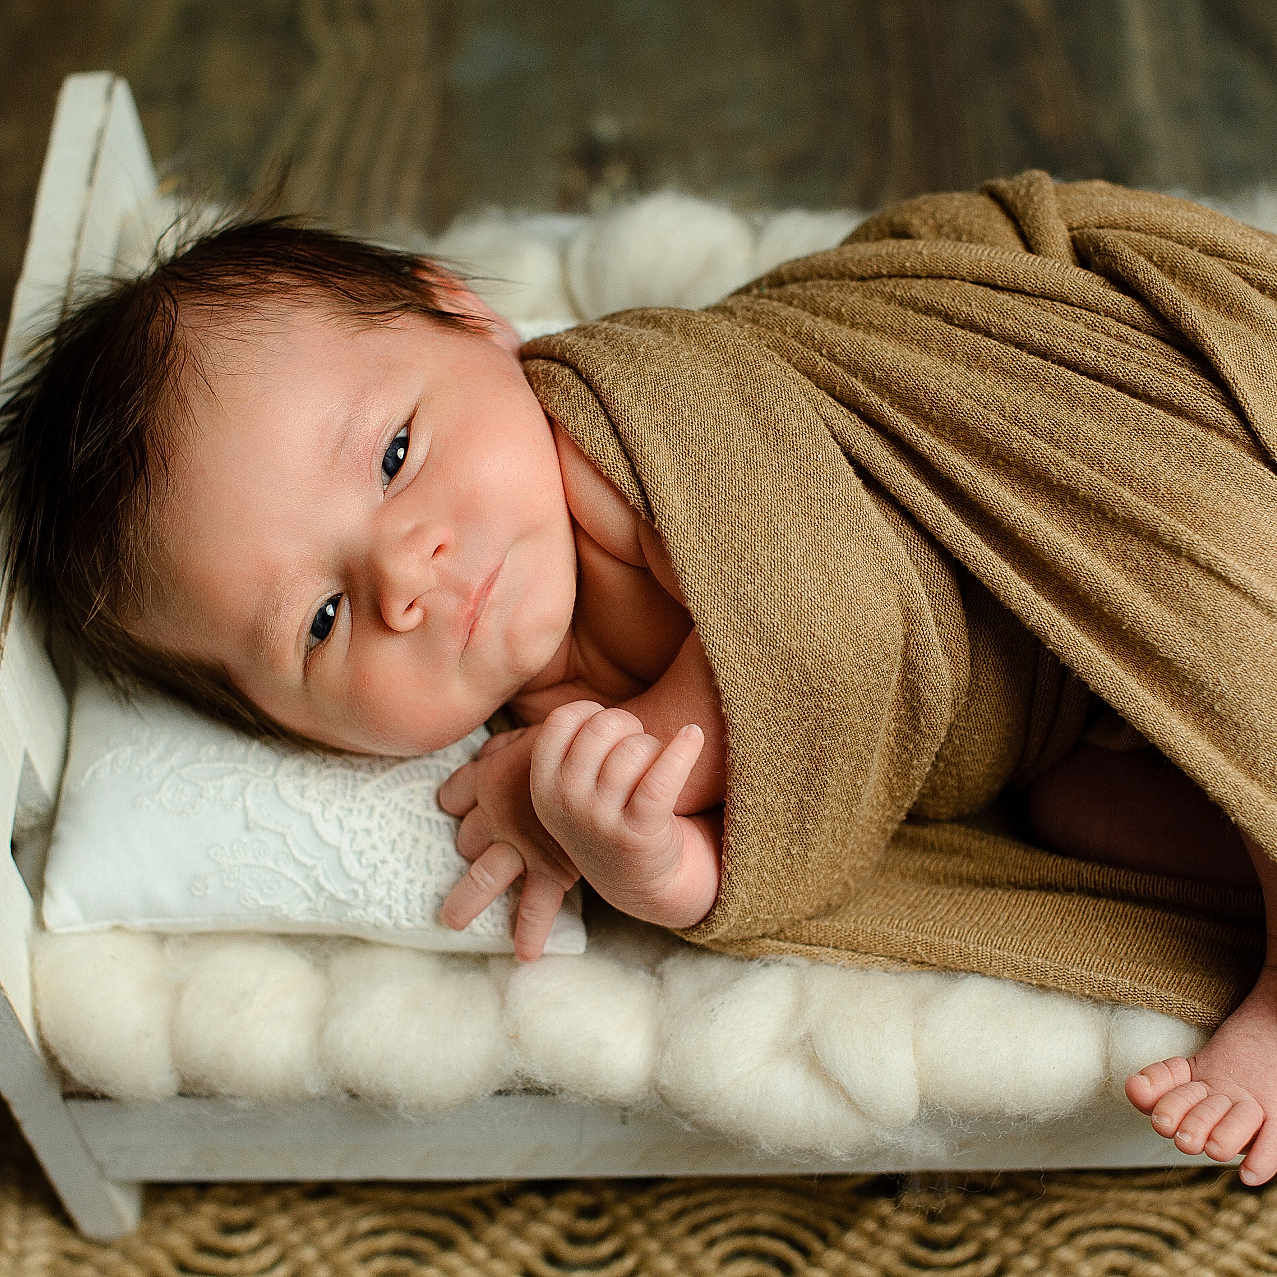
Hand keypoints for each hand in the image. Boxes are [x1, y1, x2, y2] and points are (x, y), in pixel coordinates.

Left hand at [436, 726, 579, 961]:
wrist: (611, 758)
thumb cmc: (577, 738)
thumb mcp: (537, 733)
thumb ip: (510, 744)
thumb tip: (488, 752)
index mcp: (491, 776)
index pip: (455, 794)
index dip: (454, 800)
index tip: (454, 805)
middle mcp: (497, 814)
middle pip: (466, 838)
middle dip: (464, 849)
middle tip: (460, 854)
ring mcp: (520, 844)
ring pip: (482, 876)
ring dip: (466, 900)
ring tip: (452, 920)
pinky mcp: (551, 866)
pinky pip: (535, 904)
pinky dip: (528, 929)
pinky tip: (525, 952)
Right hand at [529, 701, 704, 919]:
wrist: (642, 881)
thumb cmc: (609, 814)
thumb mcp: (571, 786)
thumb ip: (571, 743)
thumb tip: (593, 701)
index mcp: (542, 786)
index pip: (563, 720)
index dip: (593, 713)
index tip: (610, 730)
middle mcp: (565, 804)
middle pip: (602, 727)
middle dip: (629, 726)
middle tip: (639, 745)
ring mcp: (599, 822)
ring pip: (634, 750)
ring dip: (655, 748)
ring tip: (658, 763)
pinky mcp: (639, 835)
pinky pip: (663, 777)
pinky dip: (684, 750)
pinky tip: (693, 736)